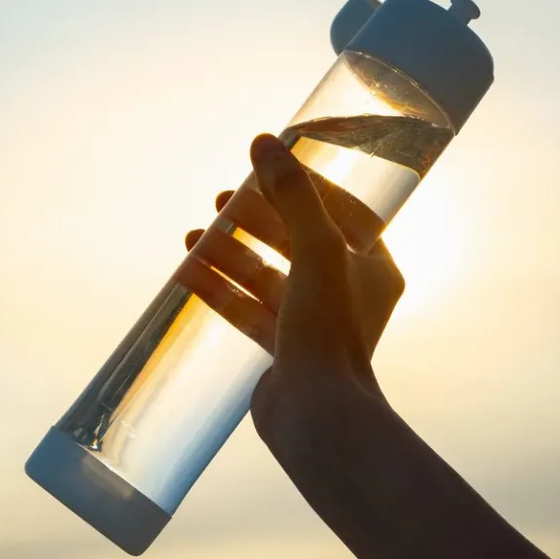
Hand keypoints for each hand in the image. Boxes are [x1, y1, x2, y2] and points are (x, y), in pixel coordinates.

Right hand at [176, 133, 405, 434]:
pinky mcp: (282, 350)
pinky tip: (187, 271)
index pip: (340, 212)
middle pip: (295, 241)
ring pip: (266, 276)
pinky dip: (220, 289)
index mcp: (373, 266)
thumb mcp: (315, 249)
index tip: (265, 170)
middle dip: (255, 220)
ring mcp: (312, 323)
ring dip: (230, 253)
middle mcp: (347, 292)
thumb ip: (291, 196)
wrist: (318, 416)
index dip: (301, 188)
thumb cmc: (329, 330)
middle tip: (220, 200)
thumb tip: (263, 143)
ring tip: (193, 236)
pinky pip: (247, 309)